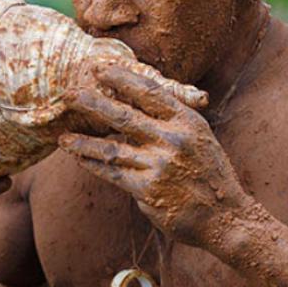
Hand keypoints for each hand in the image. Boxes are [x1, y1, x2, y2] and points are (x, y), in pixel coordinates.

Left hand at [59, 64, 254, 248]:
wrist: (226, 218)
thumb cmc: (207, 174)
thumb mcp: (198, 137)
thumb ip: (170, 118)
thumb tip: (134, 98)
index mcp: (187, 121)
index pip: (149, 92)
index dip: (122, 78)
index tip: (99, 68)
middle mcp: (174, 139)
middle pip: (123, 116)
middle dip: (91, 103)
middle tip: (68, 94)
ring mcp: (160, 165)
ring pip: (111, 148)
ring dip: (83, 143)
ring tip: (62, 138)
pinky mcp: (148, 189)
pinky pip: (112, 173)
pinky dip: (92, 165)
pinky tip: (78, 159)